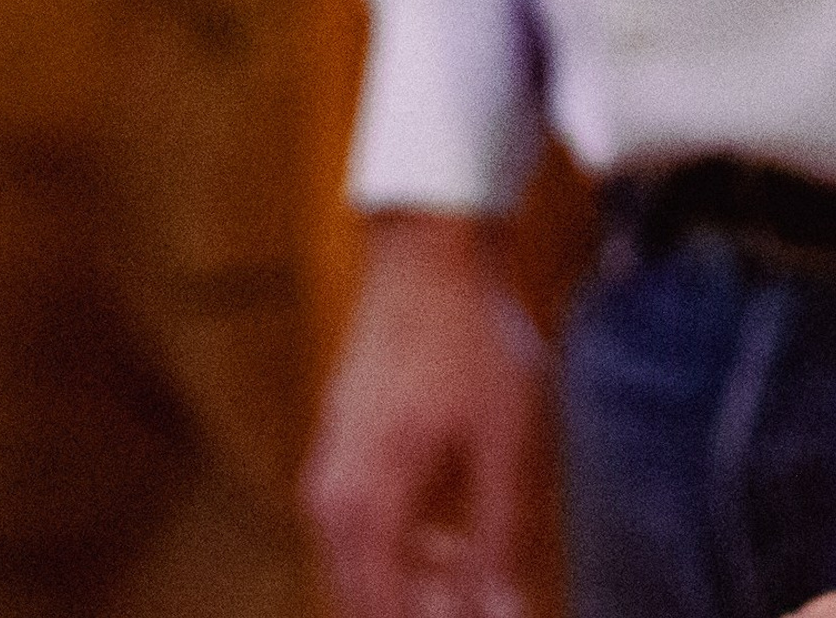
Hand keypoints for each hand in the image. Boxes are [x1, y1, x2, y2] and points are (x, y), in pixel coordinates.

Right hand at [305, 214, 546, 617]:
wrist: (431, 253)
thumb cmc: (474, 339)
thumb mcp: (508, 439)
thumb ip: (503, 536)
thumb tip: (504, 615)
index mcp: (369, 503)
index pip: (389, 615)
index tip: (484, 607)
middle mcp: (331, 498)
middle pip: (369, 600)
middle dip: (426, 607)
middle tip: (485, 591)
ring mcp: (327, 470)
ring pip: (362, 566)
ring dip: (415, 581)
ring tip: (476, 561)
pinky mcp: (336, 448)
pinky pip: (359, 529)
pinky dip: (400, 544)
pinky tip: (449, 527)